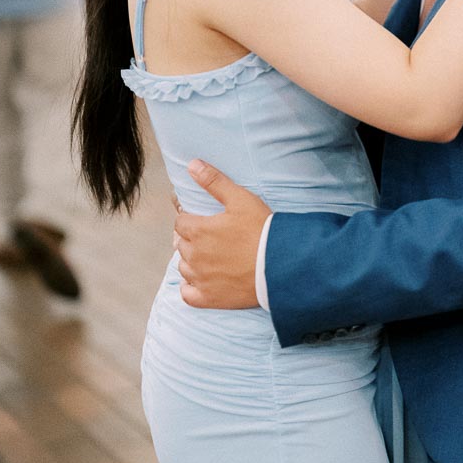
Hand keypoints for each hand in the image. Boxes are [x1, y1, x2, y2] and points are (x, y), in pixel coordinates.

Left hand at [172, 161, 270, 308]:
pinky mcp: (209, 298)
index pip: (181, 222)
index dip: (191, 219)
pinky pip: (188, 294)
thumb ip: (214, 182)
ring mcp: (200, 279)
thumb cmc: (261, 229)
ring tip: (210, 257)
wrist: (280, 265)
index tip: (203, 220)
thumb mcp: (240, 199)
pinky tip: (202, 281)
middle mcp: (194, 255)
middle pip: (181, 244)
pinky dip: (191, 288)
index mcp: (198, 230)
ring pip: (184, 268)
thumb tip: (192, 164)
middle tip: (212, 237)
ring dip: (192, 261)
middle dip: (192, 239)